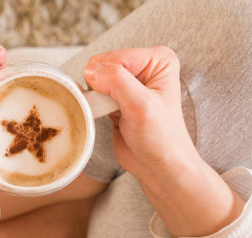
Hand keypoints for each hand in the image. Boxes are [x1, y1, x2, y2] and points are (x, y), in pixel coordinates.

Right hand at [83, 46, 197, 188]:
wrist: (158, 165)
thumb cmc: (160, 138)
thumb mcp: (141, 106)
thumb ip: (116, 81)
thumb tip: (91, 70)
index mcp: (158, 59)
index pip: (115, 57)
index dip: (108, 78)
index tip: (118, 102)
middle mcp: (144, 66)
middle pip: (102, 65)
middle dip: (100, 86)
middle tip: (113, 108)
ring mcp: (129, 82)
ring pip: (94, 79)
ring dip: (95, 96)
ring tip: (110, 113)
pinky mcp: (116, 98)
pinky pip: (93, 92)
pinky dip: (92, 103)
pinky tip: (103, 115)